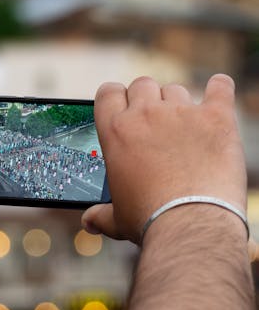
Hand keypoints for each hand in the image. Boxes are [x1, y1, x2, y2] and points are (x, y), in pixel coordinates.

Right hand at [82, 75, 246, 243]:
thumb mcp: (117, 219)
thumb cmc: (149, 221)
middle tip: (152, 119)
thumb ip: (100, 215)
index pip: (108, 92)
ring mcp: (181, 113)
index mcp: (116, 132)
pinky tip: (218, 88)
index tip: (122, 106)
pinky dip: (219, 88)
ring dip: (176, 102)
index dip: (115, 96)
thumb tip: (89, 223)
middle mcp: (145, 115)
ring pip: (175, 90)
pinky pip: (220, 88)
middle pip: (142, 84)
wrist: (190, 225)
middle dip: (145, 97)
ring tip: (183, 124)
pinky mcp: (216, 118)